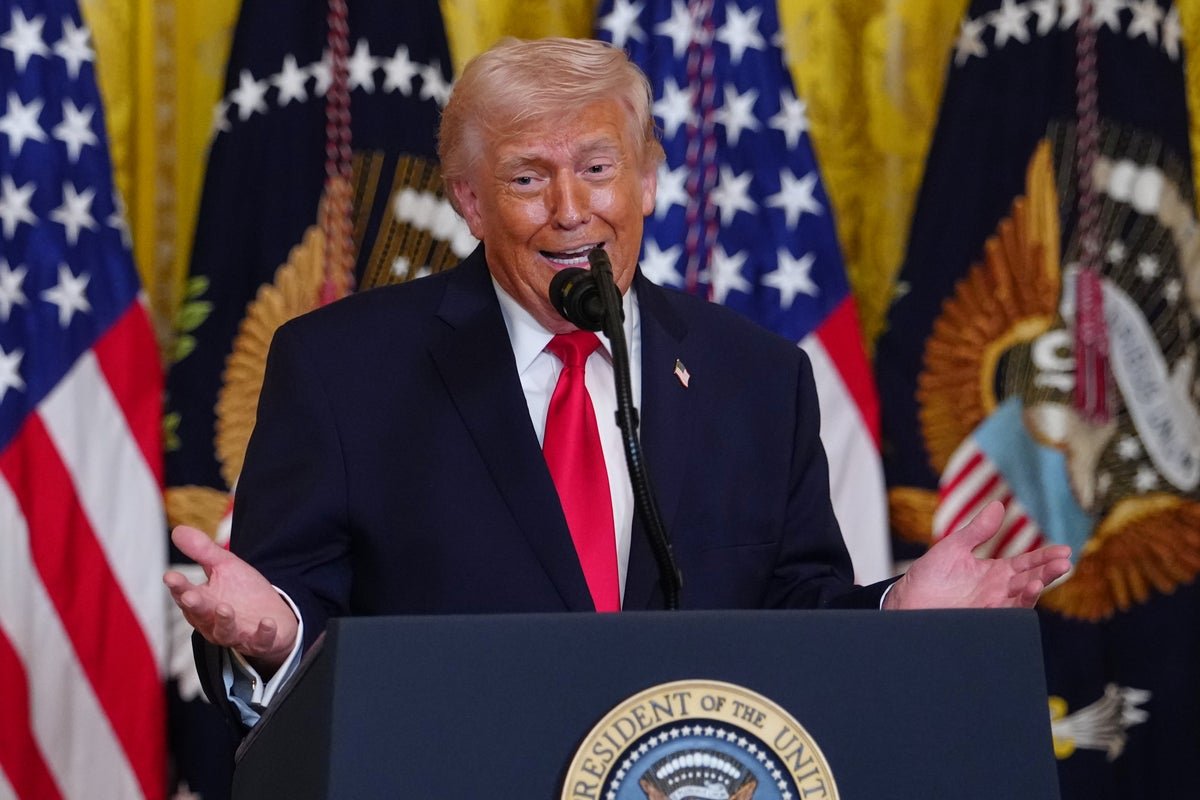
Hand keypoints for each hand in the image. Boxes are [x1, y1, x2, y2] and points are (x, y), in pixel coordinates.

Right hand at [163, 526, 298, 674]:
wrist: (273, 615)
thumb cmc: (243, 592)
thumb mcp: (225, 566)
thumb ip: (202, 551)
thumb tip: (178, 530)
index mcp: (203, 602)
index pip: (186, 594)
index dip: (178, 587)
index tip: (170, 576)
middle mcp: (214, 622)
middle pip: (201, 615)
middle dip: (195, 606)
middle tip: (190, 595)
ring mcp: (236, 634)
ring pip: (224, 632)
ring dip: (224, 621)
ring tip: (225, 608)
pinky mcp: (259, 642)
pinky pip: (260, 641)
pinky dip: (263, 633)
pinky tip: (267, 622)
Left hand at [883, 501, 1071, 609]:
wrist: (906, 601)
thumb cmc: (928, 576)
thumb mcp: (954, 547)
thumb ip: (977, 530)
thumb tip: (998, 505)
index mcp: (994, 573)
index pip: (1026, 564)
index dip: (1045, 558)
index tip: (1064, 551)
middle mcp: (998, 590)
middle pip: (1030, 580)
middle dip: (1048, 572)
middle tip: (1064, 562)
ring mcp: (991, 606)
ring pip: (1022, 599)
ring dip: (1035, 589)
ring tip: (1044, 577)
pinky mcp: (981, 619)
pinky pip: (1006, 615)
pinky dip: (1017, 606)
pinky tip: (1025, 593)